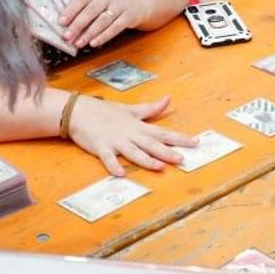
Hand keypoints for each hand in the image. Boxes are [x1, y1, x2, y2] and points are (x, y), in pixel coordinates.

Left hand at [60, 0, 137, 49]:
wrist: (137, 3)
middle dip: (78, 25)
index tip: (61, 22)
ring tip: (78, 43)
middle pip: (91, 10)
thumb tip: (65, 26)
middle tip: (67, 37)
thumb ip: (83, 8)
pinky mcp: (129, 16)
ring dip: (89, 33)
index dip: (71, 10)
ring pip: (102, 20)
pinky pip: (115, 28)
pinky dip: (103, 36)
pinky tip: (93, 43)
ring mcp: (120, 4)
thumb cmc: (110, 3)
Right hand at [65, 94, 197, 174]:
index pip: (163, 132)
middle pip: (151, 144)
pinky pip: (108, 158)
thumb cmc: (105, 111)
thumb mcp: (131, 109)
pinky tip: (120, 173)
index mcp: (138, 126)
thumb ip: (150, 109)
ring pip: (134, 152)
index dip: (179, 138)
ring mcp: (116, 141)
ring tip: (159, 167)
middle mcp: (130, 134)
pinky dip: (114, 165)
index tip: (195, 142)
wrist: (79, 111)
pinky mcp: (101, 147)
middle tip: (182, 159)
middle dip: (167, 152)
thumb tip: (168, 99)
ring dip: (146, 160)